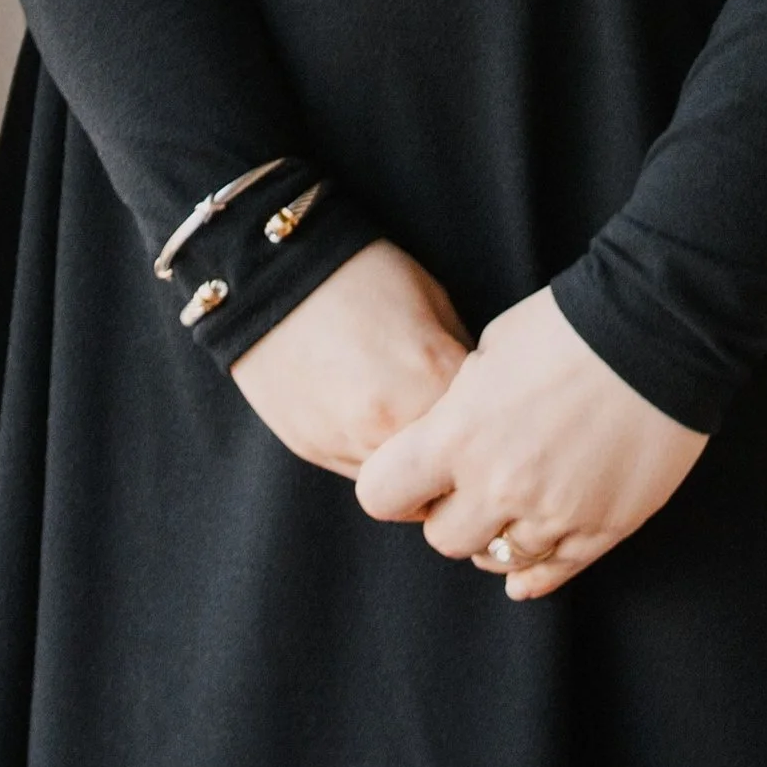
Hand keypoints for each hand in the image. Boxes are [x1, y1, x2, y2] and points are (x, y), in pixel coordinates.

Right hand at [228, 240, 471, 477]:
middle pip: (448, 477)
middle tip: (459, 430)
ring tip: (410, 417)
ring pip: (404, 492)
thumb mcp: (434, 302)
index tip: (493, 411)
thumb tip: (478, 401)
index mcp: (430, 383)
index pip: (487, 435)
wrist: (272, 273)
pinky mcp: (313, 450)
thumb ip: (460, 363)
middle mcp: (390, 427)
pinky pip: (363, 473)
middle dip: (458, 459)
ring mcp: (347, 445)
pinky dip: (377, 458)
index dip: (494, 422)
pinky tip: (375, 415)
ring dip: (416, 466)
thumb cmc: (362, 275)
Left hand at [352, 285, 706, 598]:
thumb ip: (458, 408)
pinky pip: (554, 572)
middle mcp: (499, 486)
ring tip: (512, 507)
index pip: (382, 495)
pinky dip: (536, 570)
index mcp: (458, 436)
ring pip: (498, 561)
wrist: (659, 327)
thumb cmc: (567, 325)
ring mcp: (554, 513)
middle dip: (450, 514)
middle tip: (470, 487)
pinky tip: (528, 565)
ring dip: (497, 538)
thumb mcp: (489, 351)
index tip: (412, 475)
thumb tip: (450, 438)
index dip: (393, 486)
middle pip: (444, 539)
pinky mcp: (603, 528)